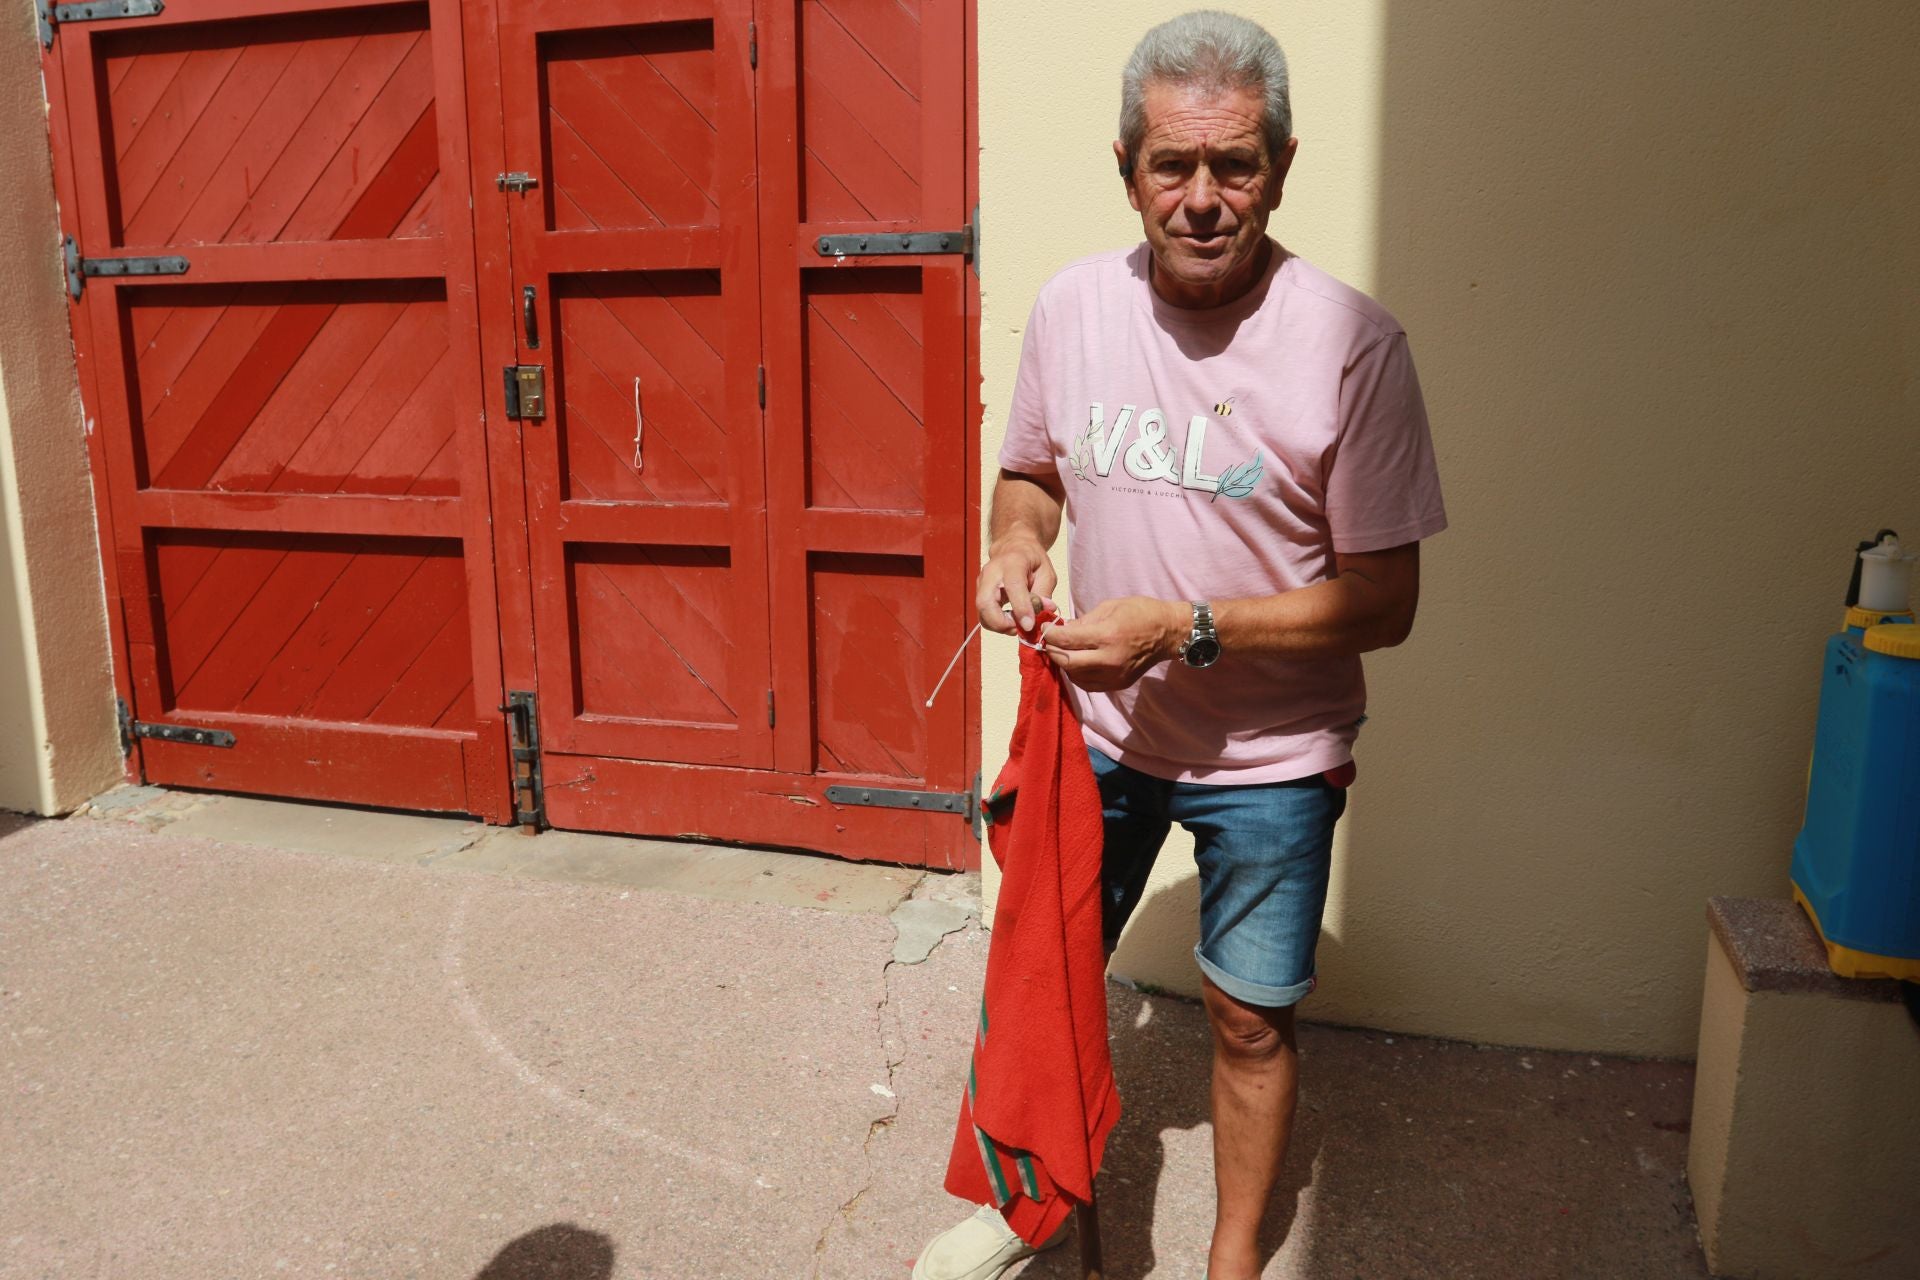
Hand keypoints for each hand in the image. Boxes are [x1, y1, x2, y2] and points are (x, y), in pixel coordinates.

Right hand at [975, 538, 1057, 633]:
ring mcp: (982, 582)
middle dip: (1000, 623)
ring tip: (1017, 626)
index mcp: (1013, 562)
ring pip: (981, 611)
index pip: (1013, 586)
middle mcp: (992, 571)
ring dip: (998, 626)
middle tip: (1018, 629)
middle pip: (985, 602)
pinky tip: (1010, 621)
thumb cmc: (1032, 560)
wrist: (1013, 547)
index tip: (1029, 625)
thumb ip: (1044, 593)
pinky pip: (983, 614)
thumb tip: (1044, 611)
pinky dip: (996, 623)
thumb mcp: (1046, 573)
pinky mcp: (979, 592)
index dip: (1021, 608)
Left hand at [1042, 597, 1187, 691]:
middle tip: (1049, 642)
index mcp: (1108, 636)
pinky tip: (1077, 662)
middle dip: (1052, 651)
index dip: (1050, 635)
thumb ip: (1083, 621)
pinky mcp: (1118, 684)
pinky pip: (1088, 684)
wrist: (1168, 633)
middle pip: (1067, 662)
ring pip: (1075, 676)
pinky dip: (1077, 674)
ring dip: (1064, 663)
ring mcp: (1114, 675)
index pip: (1067, 640)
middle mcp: (1110, 659)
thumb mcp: (1109, 607)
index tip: (1045, 628)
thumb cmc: (1140, 613)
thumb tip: (1061, 629)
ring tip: (1063, 651)